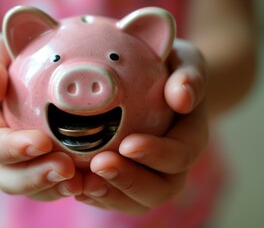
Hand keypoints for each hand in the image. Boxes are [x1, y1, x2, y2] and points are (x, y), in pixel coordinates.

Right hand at [0, 34, 81, 200]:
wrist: (16, 78)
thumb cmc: (6, 64)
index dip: (11, 148)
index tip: (41, 142)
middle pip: (8, 177)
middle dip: (37, 177)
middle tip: (67, 169)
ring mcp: (20, 164)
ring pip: (33, 188)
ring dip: (57, 188)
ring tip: (84, 182)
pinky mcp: (42, 167)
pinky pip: (54, 185)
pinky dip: (73, 186)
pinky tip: (95, 181)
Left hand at [77, 39, 207, 213]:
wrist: (156, 83)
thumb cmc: (168, 71)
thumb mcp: (184, 63)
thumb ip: (189, 77)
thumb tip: (182, 96)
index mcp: (189, 139)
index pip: (180, 155)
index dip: (157, 155)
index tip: (128, 144)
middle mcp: (172, 165)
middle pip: (160, 189)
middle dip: (130, 181)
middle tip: (100, 164)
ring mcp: (149, 175)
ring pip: (135, 201)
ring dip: (109, 194)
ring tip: (82, 182)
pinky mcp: (125, 180)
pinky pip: (113, 196)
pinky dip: (94, 194)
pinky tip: (74, 183)